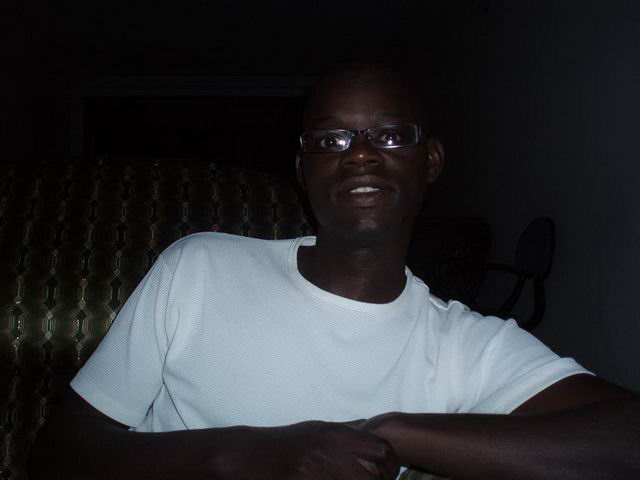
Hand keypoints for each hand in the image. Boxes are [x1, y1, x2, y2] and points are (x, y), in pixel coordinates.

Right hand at [213, 420, 399, 479]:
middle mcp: (330, 453)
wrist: (251, 455)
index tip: (388, 474)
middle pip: (374, 479)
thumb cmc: (286, 442)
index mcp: (336, 435)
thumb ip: (345, 431)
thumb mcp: (317, 429)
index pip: (381, 450)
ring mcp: (317, 473)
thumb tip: (370, 427)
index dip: (391, 466)